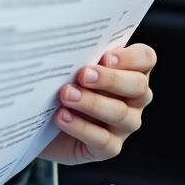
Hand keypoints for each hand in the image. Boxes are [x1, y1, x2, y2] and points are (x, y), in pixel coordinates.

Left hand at [40, 43, 155, 165]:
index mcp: (127, 70)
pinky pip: (103, 140)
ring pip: (120, 114)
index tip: (106, 57)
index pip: (145, 58)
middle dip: (110, 79)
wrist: (38, 120)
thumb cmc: (55, 83)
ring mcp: (124, 124)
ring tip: (65, 95)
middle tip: (83, 75)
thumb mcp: (65, 64)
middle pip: (138, 86)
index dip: (131, 58)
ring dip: (92, 103)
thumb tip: (62, 37)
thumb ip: (74, 52)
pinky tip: (62, 117)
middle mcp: (132, 98)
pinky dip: (81, 127)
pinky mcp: (109, 147)